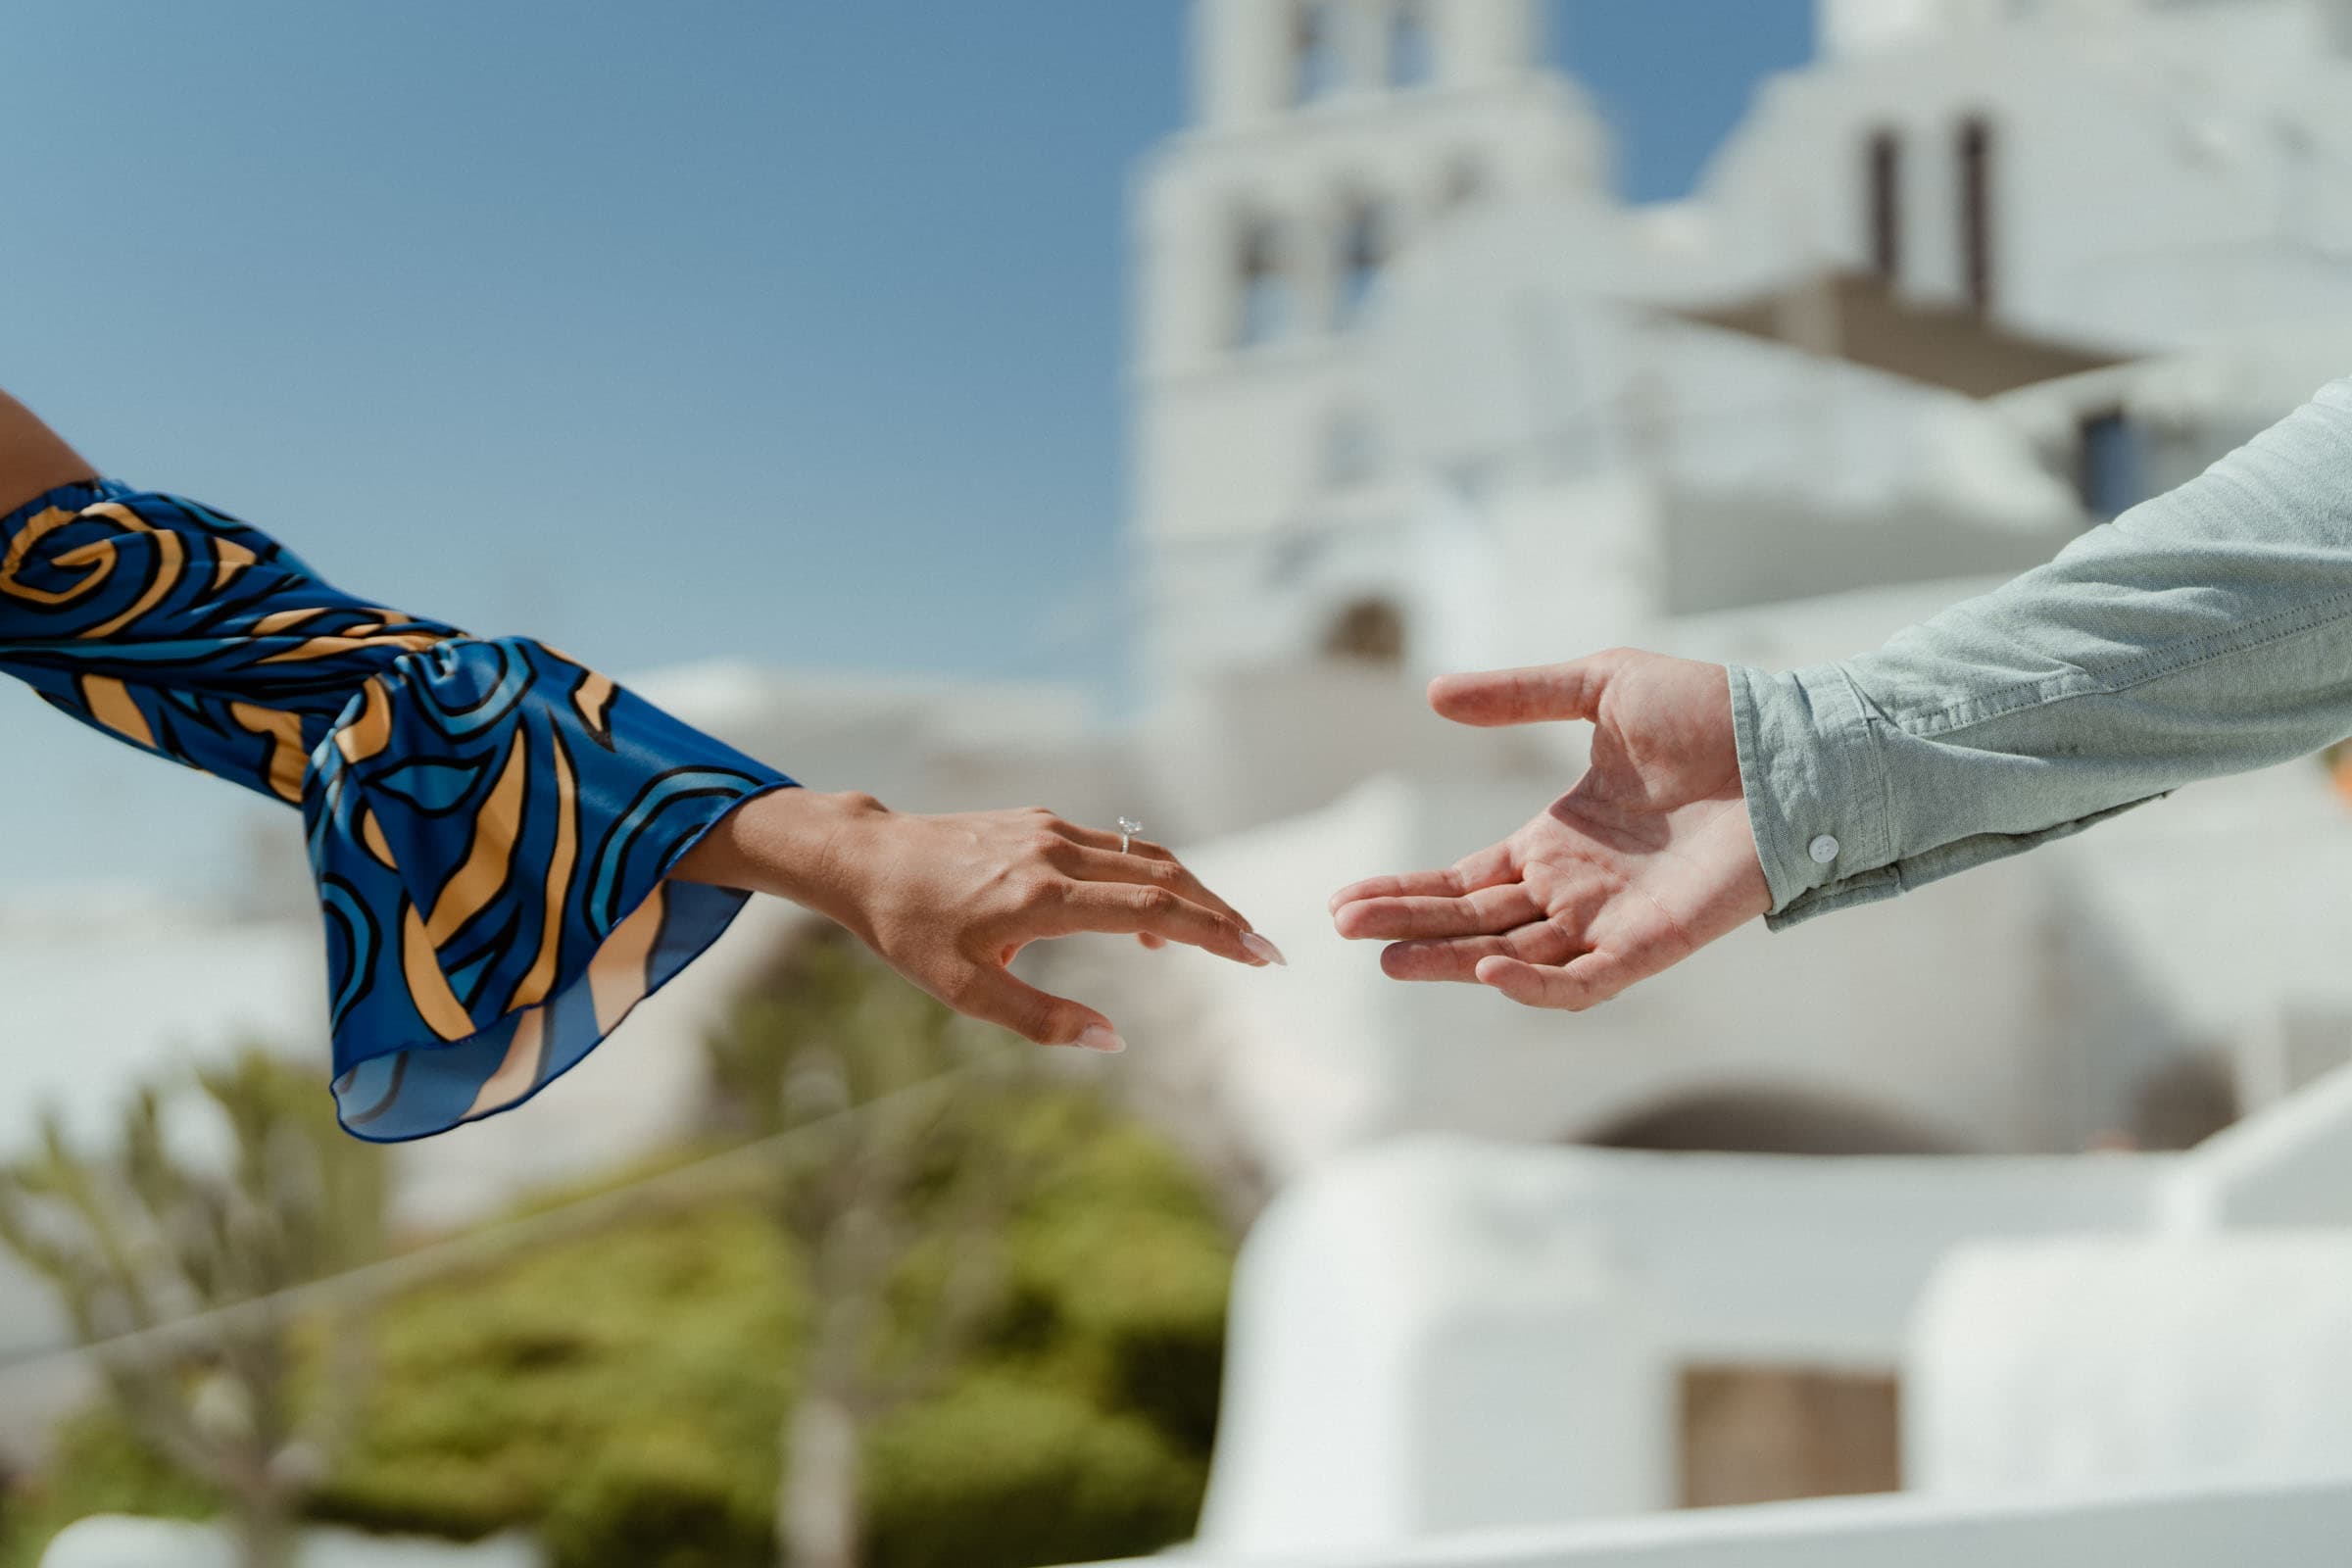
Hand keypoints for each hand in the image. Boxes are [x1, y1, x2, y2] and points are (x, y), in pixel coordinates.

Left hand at [677, 790, 1282, 1050]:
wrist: (869, 859)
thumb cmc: (910, 932)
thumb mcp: (964, 993)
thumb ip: (1041, 1019)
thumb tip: (1112, 1041)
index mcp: (1042, 898)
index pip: (1152, 911)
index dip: (1213, 933)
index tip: (1259, 954)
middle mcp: (1055, 854)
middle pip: (1164, 876)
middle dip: (1220, 914)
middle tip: (1261, 949)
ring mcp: (1051, 831)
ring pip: (1144, 857)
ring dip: (1190, 895)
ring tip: (1219, 938)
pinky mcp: (1042, 824)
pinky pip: (1115, 850)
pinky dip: (1149, 881)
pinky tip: (1151, 922)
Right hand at [1329, 649, 1771, 1009]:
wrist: (1793, 744)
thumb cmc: (1712, 713)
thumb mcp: (1600, 686)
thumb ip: (1520, 696)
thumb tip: (1433, 694)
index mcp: (1558, 840)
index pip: (1466, 880)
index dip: (1408, 890)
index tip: (1347, 899)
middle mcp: (1576, 888)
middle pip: (1475, 922)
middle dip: (1409, 926)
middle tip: (1345, 927)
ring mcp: (1613, 920)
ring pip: (1514, 958)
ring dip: (1453, 961)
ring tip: (1391, 958)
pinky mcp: (1655, 942)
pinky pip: (1587, 980)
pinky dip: (1538, 985)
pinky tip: (1491, 968)